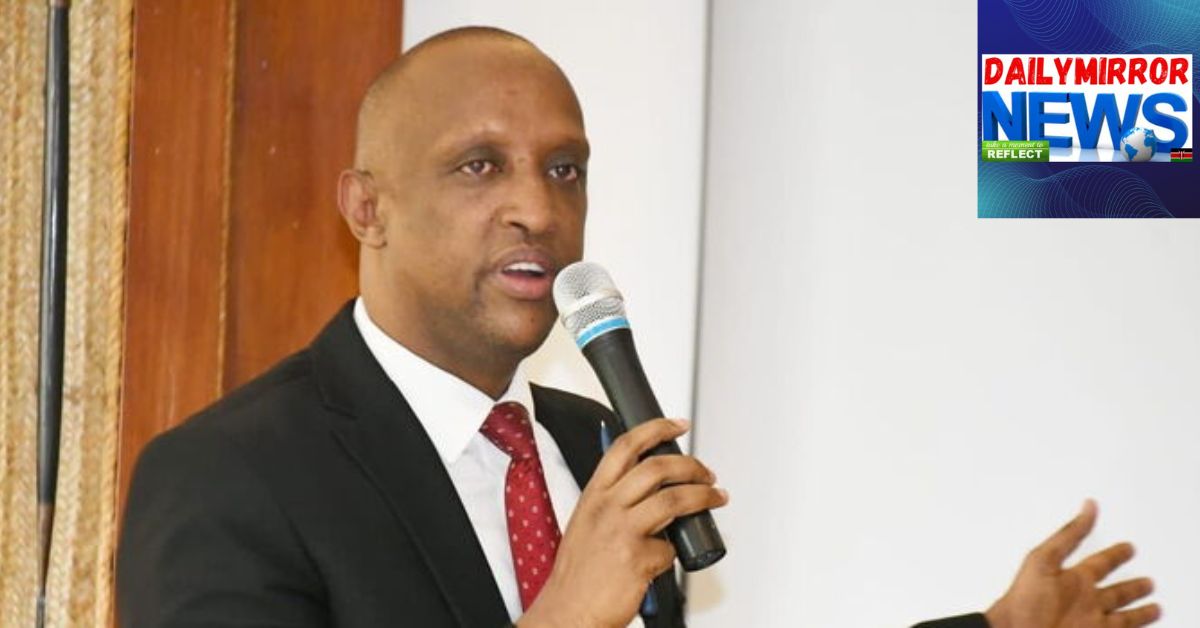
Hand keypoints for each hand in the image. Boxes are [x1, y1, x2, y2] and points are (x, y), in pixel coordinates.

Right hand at [518, 418, 728, 627]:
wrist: (568, 612)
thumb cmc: (578, 575)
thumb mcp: (587, 524)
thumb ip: (614, 503)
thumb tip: (651, 492)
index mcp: (594, 495)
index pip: (625, 446)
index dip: (656, 429)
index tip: (677, 424)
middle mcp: (607, 508)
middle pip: (657, 468)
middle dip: (691, 465)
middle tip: (706, 472)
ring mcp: (622, 532)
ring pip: (673, 499)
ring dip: (702, 495)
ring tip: (715, 497)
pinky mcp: (638, 558)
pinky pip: (670, 548)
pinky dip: (674, 552)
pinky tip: (667, 558)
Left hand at [985, 500, 1159, 627]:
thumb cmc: (1025, 599)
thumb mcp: (1045, 558)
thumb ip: (1068, 535)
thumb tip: (1087, 506)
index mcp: (1072, 578)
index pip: (1100, 562)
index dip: (1115, 554)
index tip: (1128, 547)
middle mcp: (1084, 599)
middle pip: (1116, 591)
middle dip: (1132, 586)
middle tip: (1148, 580)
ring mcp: (1091, 620)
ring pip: (1124, 614)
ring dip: (1139, 608)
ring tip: (1154, 603)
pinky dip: (1137, 624)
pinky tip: (1147, 622)